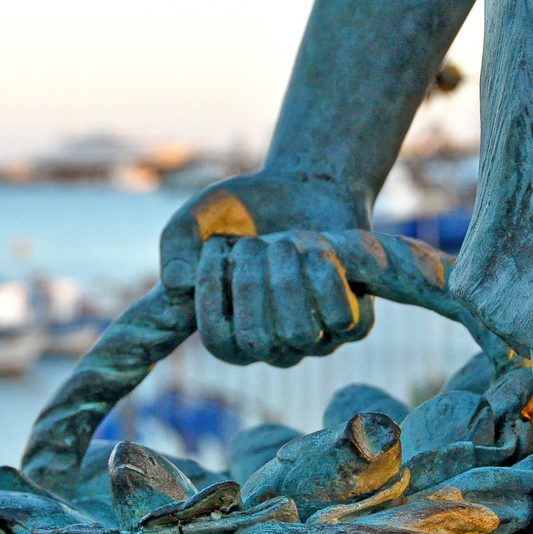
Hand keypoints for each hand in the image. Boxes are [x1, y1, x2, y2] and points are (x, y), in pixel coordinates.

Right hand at [159, 172, 374, 365]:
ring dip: (288, 279)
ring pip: (300, 333)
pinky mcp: (355, 323)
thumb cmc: (247, 209)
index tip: (215, 248)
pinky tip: (319, 249)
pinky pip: (343, 319)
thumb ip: (177, 242)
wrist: (310, 186)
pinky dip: (327, 277)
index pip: (219, 343)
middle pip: (259, 341)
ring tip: (284, 241)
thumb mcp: (202, 213)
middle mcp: (274, 347)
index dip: (212, 297)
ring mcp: (316, 339)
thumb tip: (177, 285)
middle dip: (251, 284)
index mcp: (233, 333)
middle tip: (252, 243)